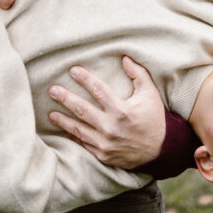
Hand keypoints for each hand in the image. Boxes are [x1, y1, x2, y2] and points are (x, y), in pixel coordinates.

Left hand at [48, 56, 165, 168]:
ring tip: (51, 113)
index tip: (73, 70)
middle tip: (52, 90)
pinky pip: (84, 144)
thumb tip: (124, 58)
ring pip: (79, 129)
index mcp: (122, 110)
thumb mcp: (150, 93)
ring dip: (63, 120)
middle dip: (66, 98)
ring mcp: (106, 143)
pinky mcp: (103, 155)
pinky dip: (73, 137)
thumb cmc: (155, 118)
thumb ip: (138, 74)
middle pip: (82, 109)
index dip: (85, 78)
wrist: (162, 150)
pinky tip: (64, 131)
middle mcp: (111, 127)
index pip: (98, 90)